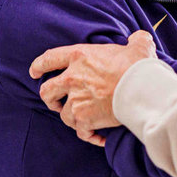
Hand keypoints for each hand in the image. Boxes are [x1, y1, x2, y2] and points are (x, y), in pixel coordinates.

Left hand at [28, 31, 157, 146]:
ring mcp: (75, 101)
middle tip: (56, 103)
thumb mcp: (139, 45)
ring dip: (73, 119)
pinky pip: (82, 132)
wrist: (142, 89)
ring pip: (64, 115)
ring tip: (85, 121)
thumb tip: (138, 38)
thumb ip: (135, 39)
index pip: (49, 59)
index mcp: (79, 56)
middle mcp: (71, 78)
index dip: (38, 66)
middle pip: (47, 91)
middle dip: (50, 99)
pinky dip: (90, 136)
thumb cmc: (138, 66)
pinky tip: (100, 137)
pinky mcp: (84, 119)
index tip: (34, 73)